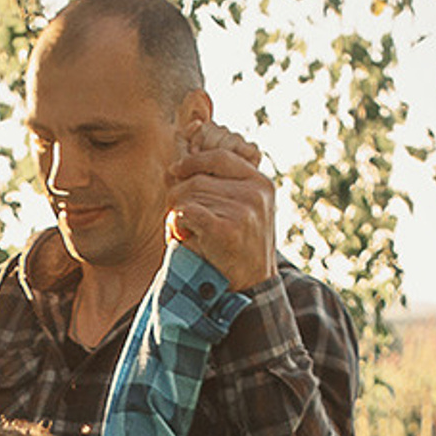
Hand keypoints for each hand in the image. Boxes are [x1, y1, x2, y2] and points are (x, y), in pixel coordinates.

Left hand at [166, 120, 276, 291]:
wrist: (253, 289)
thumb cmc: (239, 250)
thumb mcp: (242, 211)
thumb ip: (223, 184)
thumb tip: (187, 146)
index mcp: (261, 183)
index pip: (220, 157)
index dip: (192, 161)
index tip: (175, 172)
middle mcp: (255, 193)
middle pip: (197, 179)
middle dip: (177, 197)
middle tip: (175, 218)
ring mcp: (244, 210)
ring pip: (187, 197)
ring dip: (176, 217)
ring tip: (184, 235)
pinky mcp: (228, 230)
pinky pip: (186, 213)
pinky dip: (177, 227)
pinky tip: (184, 240)